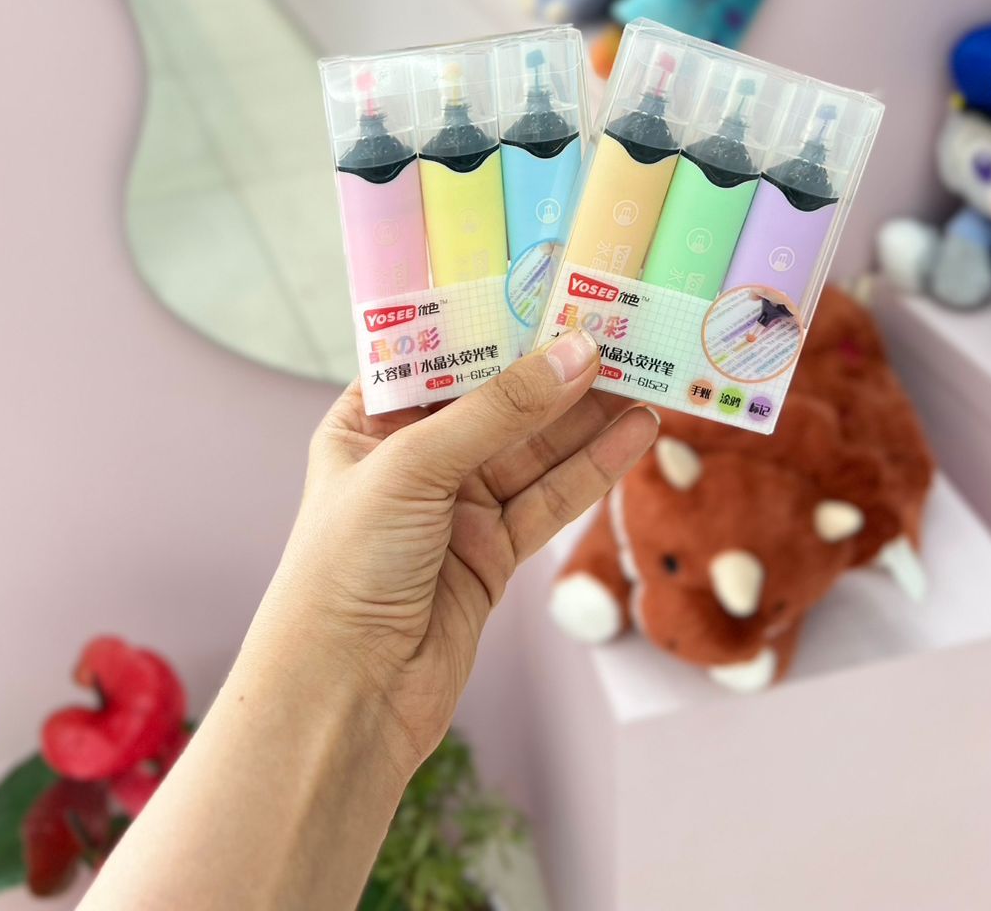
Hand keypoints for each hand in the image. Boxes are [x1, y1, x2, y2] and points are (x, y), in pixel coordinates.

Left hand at [264, 330, 657, 774]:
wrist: (343, 699)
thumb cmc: (344, 568)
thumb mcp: (413, 468)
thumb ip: (499, 411)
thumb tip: (575, 353)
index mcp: (369, 421)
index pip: (441, 356)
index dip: (497, 323)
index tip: (557, 290)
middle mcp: (413, 459)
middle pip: (498, 401)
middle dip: (556, 369)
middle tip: (621, 329)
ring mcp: (456, 507)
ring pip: (534, 450)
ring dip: (589, 415)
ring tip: (647, 371)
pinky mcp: (493, 553)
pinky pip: (550, 499)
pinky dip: (593, 468)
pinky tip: (634, 432)